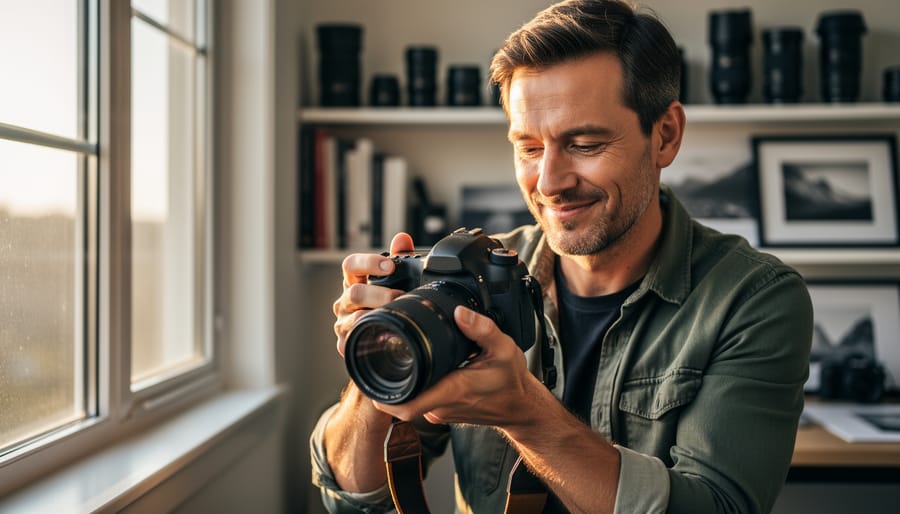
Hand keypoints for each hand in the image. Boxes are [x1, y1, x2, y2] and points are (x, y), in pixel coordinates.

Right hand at [332, 232, 414, 355]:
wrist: (377, 335)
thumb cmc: (382, 301)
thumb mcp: (390, 279)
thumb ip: (397, 257)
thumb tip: (402, 239)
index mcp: (353, 280)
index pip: (350, 265)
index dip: (368, 263)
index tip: (389, 266)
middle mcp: (345, 300)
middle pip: (354, 293)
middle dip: (380, 294)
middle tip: (400, 296)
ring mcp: (343, 321)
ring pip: (354, 317)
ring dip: (376, 316)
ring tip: (394, 316)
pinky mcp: (345, 341)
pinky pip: (353, 340)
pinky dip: (367, 338)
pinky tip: (382, 335)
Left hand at [374, 305, 544, 428]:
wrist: (521, 407)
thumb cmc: (512, 381)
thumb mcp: (504, 348)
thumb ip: (482, 328)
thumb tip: (459, 312)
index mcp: (453, 390)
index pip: (406, 406)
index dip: (383, 396)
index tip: (370, 377)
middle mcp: (442, 406)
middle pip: (401, 399)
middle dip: (386, 379)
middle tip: (379, 354)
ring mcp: (441, 412)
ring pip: (410, 398)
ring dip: (402, 381)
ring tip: (398, 356)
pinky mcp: (443, 412)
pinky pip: (421, 399)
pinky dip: (415, 385)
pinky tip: (420, 367)